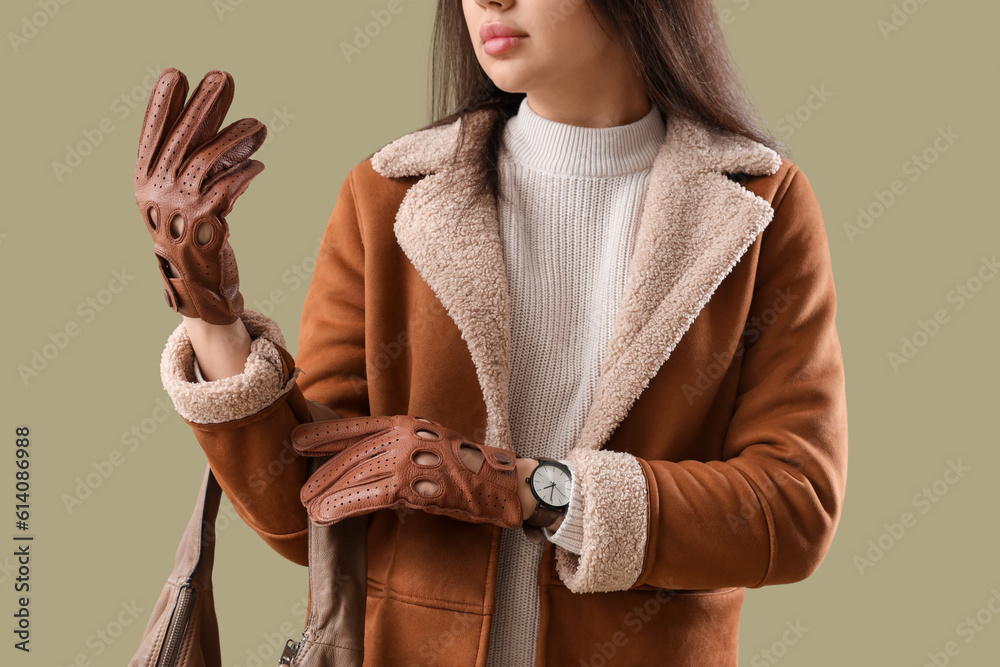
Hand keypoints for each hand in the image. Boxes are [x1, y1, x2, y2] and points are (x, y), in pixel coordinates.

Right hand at [134, 67, 266, 324]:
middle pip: (181, 140)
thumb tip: (234, 136)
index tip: (175, 74)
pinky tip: (258, 164)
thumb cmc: (196, 240)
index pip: (151, 136)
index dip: (162, 105)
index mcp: (145, 185)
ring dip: (235, 138)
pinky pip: (226, 189)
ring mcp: (177, 211)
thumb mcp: (187, 201)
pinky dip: (244, 174)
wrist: (199, 291)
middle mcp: (156, 195)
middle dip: (203, 105)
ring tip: (260, 126)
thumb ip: (200, 170)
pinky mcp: (203, 227)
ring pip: (206, 161)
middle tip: (224, 77)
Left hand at [291, 415, 522, 528]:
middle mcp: (403, 436)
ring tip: (309, 507)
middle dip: (322, 472)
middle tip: (301, 489)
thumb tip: (371, 465)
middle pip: (352, 455)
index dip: (325, 434)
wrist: (497, 481)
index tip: (298, 439)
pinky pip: (367, 496)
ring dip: (327, 494)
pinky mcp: (411, 484)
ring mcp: (406, 458)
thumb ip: (400, 448)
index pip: (357, 427)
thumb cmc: (467, 467)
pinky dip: (342, 507)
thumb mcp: (430, 444)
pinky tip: (325, 516)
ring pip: (355, 476)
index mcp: (406, 424)